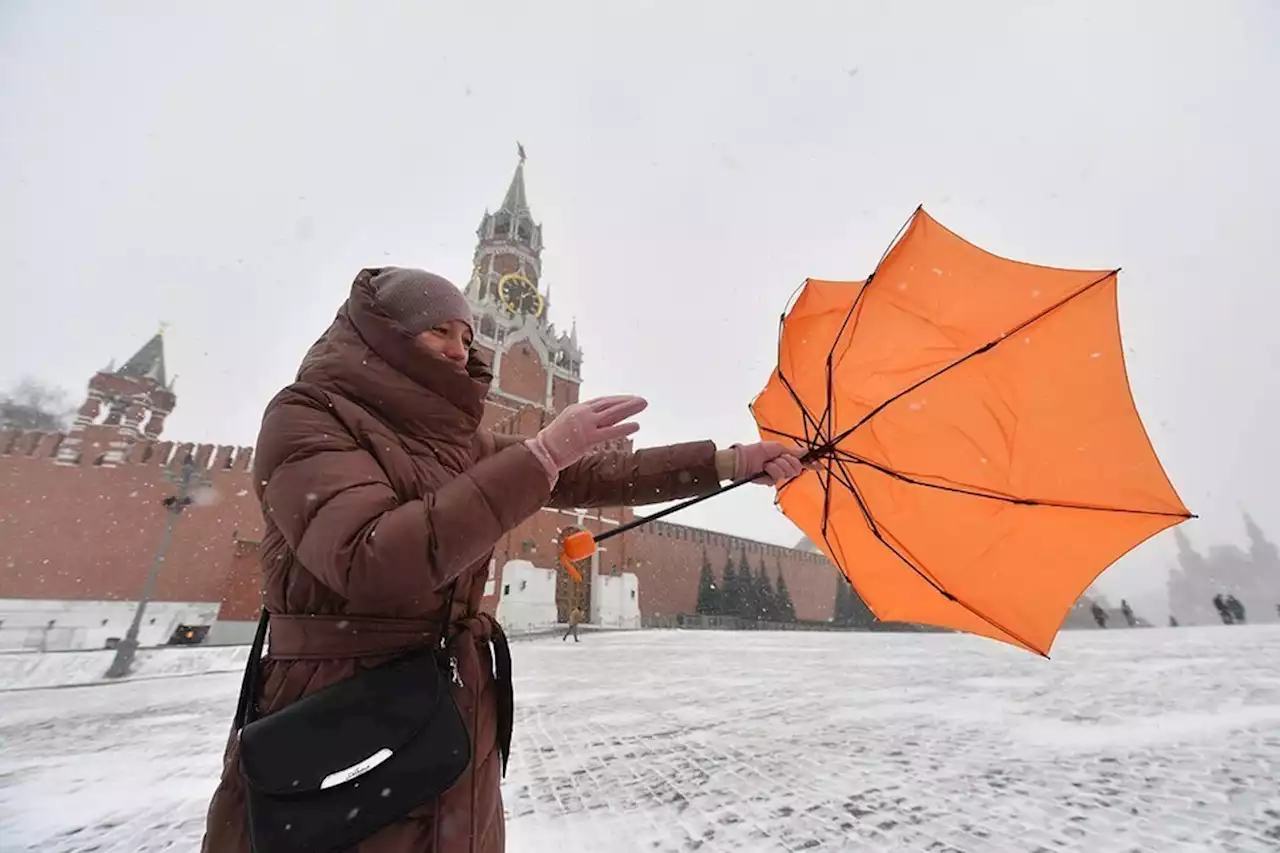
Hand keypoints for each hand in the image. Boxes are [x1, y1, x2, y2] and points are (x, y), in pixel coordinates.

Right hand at [526, 395, 647, 478]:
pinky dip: (624, 428)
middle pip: (609, 404)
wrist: (543, 451)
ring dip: (630, 408)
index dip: (616, 400)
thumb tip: (593, 425)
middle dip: (627, 401)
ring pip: (613, 413)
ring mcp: (586, 425)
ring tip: (643, 405)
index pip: (601, 401)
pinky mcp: (588, 438)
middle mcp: (583, 413)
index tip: (628, 399)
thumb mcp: (567, 425)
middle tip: (642, 400)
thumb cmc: (553, 441)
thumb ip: (581, 422)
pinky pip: (610, 432)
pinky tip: (636, 426)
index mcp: (577, 409)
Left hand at [717, 441, 806, 486]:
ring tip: (768, 463)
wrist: (744, 460)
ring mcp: (778, 475)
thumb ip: (793, 451)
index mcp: (786, 457)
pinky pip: (778, 475)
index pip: (802, 461)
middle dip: (788, 461)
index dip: (811, 464)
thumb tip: (806, 451)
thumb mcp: (778, 447)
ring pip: (788, 471)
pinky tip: (765, 468)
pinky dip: (772, 470)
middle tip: (777, 458)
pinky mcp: (772, 481)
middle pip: (797, 467)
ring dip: (778, 464)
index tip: (820, 466)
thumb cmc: (758, 451)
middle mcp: (783, 466)